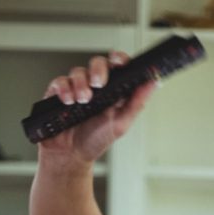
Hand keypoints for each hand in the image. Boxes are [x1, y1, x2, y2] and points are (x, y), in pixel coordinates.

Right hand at [37, 52, 154, 165]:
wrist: (70, 155)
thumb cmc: (96, 140)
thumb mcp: (121, 123)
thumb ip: (137, 102)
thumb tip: (154, 82)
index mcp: (112, 91)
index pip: (117, 67)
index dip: (119, 59)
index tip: (119, 61)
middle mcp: (94, 87)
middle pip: (97, 63)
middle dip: (98, 69)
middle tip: (98, 83)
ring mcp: (76, 88)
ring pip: (78, 72)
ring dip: (81, 84)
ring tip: (83, 100)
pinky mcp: (59, 93)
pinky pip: (60, 81)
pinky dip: (64, 89)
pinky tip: (68, 101)